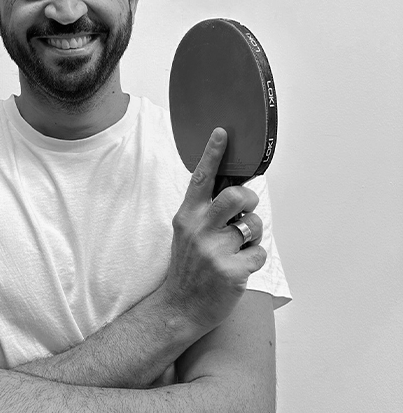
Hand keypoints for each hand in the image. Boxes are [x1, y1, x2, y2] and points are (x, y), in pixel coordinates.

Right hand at [161, 128, 266, 332]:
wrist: (179, 307)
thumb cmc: (188, 267)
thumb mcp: (186, 232)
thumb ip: (205, 211)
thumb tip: (235, 190)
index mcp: (187, 216)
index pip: (201, 178)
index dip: (213, 153)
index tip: (223, 132)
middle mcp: (199, 229)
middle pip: (235, 196)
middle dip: (249, 199)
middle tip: (245, 209)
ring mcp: (214, 251)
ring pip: (253, 225)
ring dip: (253, 233)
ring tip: (239, 245)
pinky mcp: (231, 271)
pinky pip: (259, 253)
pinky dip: (255, 259)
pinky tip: (239, 267)